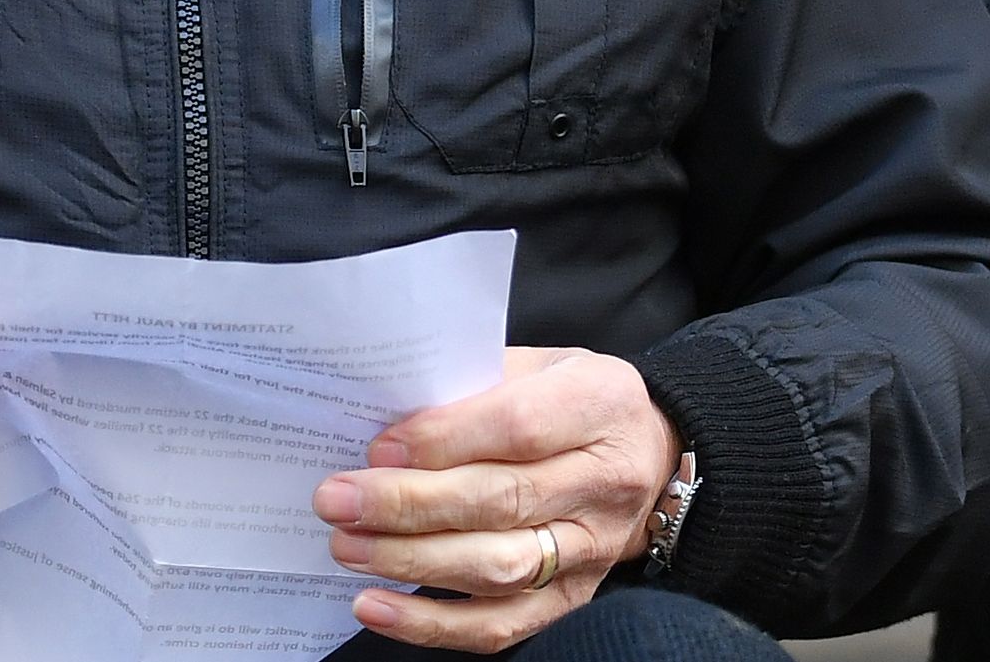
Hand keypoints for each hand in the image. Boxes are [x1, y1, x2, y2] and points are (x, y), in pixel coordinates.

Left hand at [312, 346, 679, 651]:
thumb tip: (390, 426)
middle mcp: (606, 481)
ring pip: (497, 567)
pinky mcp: (570, 597)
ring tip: (347, 545)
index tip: (379, 448)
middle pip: (501, 500)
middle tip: (338, 499)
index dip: (445, 439)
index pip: (520, 426)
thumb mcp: (543, 365)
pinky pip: (499, 624)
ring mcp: (591, 548)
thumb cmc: (577, 403)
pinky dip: (431, 623)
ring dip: (411, 560)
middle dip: (408, 504)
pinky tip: (375, 605)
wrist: (651, 456)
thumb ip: (477, 385)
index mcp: (601, 404)